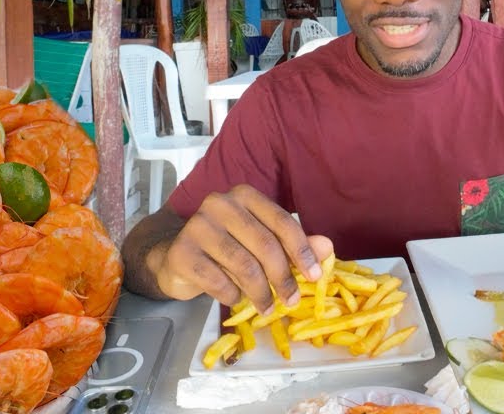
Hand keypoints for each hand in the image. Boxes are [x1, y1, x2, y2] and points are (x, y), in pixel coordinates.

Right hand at [156, 184, 333, 313]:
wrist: (176, 258)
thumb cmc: (225, 249)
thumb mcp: (261, 243)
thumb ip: (294, 243)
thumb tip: (327, 248)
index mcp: (244, 196)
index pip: (281, 222)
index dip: (302, 251)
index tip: (315, 277)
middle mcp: (220, 204)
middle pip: (264, 245)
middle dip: (283, 278)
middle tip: (291, 301)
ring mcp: (197, 226)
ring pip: (243, 266)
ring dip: (261, 293)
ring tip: (267, 307)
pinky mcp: (181, 253)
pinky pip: (218, 282)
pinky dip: (232, 296)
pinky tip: (235, 299)